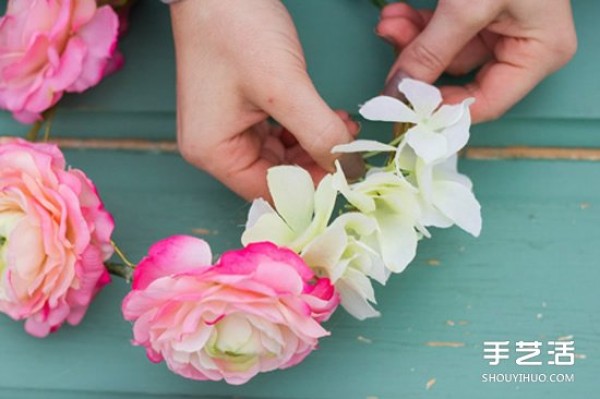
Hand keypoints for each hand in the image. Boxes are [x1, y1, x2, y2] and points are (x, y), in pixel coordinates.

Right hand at [169, 0, 359, 200]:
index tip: (350, 178)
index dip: (311, 189)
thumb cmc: (238, 29)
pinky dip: (305, 130)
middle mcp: (216, 148)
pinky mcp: (241, 112)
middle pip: (276, 176)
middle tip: (353, 151)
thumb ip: (318, 133)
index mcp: (213, 152)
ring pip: (283, 156)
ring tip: (345, 128)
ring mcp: (228, 130)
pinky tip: (329, 118)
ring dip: (315, 145)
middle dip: (317, 164)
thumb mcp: (284, 87)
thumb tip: (349, 169)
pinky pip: (279, 135)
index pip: (269, 191)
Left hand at [377, 0, 576, 121]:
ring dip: (413, 39)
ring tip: (389, 23)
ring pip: (446, 52)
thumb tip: (397, 91)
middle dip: (420, 61)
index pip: (486, 102)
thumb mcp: (468, 6)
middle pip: (460, 75)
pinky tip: (397, 16)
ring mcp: (501, 28)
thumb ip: (431, 51)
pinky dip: (419, 24)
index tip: (404, 107)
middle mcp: (523, 47)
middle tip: (391, 49)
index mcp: (538, 54)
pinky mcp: (480, 12)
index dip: (443, 109)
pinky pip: (445, 30)